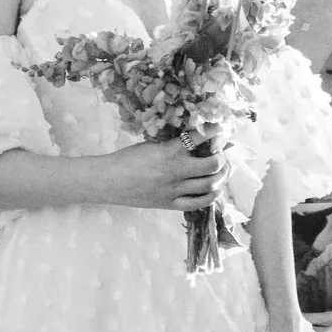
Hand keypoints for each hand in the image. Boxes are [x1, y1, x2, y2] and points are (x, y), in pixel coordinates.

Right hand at [100, 141, 228, 212]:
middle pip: (213, 164)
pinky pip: (198, 203)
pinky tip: (214, 189)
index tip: (219, 128)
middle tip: (222, 153)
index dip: (214, 131)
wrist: (109, 181)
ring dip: (221, 176)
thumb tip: (195, 141)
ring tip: (222, 170)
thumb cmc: (127, 159)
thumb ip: (173, 145)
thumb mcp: (151, 145)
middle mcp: (176, 171)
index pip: (199, 137)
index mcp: (169, 151)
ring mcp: (174, 190)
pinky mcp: (170, 204)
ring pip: (210, 185)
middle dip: (222, 157)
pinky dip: (211, 196)